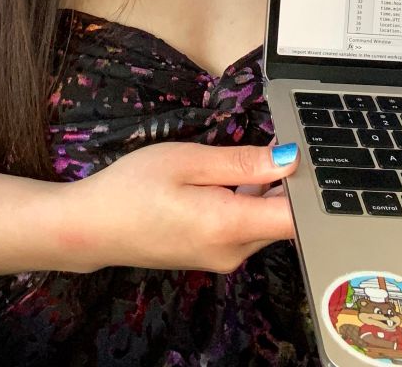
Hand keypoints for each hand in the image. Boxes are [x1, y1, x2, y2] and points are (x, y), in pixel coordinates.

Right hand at [56, 140, 299, 273]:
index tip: (308, 156)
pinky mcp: (212, 255)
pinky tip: (234, 179)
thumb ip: (242, 162)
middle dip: (288, 185)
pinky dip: (249, 203)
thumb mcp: (187, 160)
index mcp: (229, 226)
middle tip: (277, 143)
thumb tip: (289, 158)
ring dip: (268, 192)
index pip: (296, 219)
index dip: (309, 187)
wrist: (91, 226)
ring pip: (266, 224)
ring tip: (252, 157)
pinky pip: (246, 229)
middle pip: (284, 221)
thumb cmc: (132, 187)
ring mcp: (223, 258)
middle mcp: (233, 251)